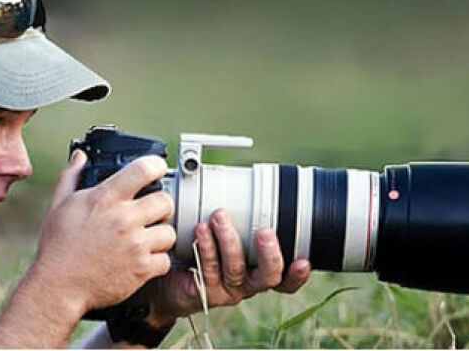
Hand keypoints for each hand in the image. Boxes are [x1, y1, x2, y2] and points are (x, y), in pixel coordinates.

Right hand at [30, 151, 177, 315]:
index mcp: (105, 199)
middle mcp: (124, 219)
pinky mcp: (141, 269)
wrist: (58, 285)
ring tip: (147, 238)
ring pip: (169, 232)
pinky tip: (142, 258)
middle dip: (160, 204)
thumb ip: (71, 176)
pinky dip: (156, 260)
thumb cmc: (58, 246)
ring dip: (160, 234)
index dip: (155, 165)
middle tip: (151, 211)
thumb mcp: (59, 205)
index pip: (143, 169)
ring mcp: (135, 245)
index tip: (156, 168)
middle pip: (165, 201)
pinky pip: (165, 260)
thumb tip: (80, 157)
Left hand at [143, 209, 310, 325]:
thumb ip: (233, 213)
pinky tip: (200, 230)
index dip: (297, 273)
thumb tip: (235, 175)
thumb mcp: (220, 232)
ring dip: (229, 241)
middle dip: (269, 253)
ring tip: (219, 217)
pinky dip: (205, 248)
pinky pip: (208, 270)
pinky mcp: (203, 292)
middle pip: (269, 276)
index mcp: (257, 269)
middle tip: (264, 232)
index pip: (285, 277)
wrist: (164, 278)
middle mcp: (246, 282)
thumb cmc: (196, 249)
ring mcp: (225, 289)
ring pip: (235, 269)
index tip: (303, 260)